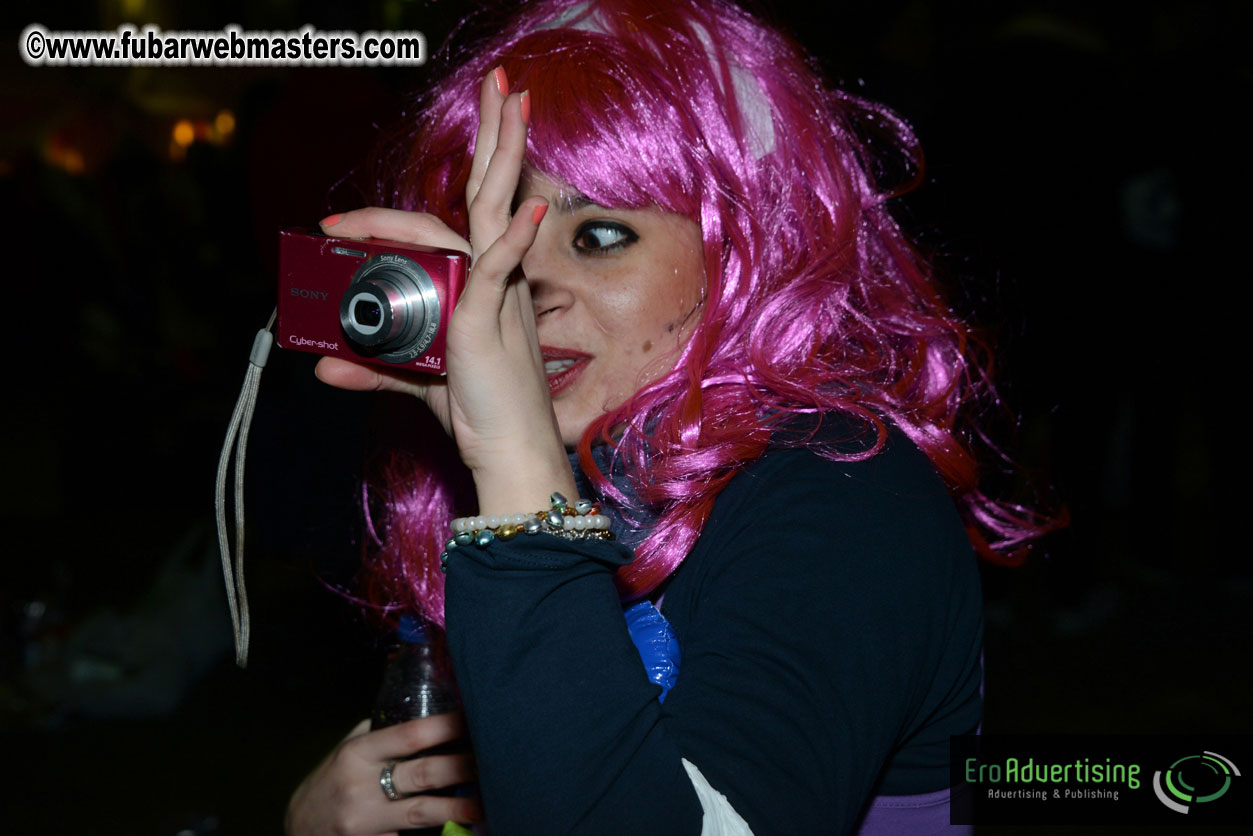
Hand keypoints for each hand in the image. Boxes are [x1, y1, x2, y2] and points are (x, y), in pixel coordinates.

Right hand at [285, 715, 480, 835]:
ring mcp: (365, 822)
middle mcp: (361, 787)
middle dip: (461, 767)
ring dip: (457, 808)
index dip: (444, 727)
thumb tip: (424, 711)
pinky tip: (459, 829)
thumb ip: (380, 735)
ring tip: (486, 803)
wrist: (296, 830)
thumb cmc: (329, 783)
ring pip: (422, 813)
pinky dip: (434, 834)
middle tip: (493, 760)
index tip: (473, 719)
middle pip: (422, 775)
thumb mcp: (345, 752)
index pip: (409, 735)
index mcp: (357, 754)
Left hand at [316, 67, 574, 513]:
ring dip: (501, 151)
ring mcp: (496, 292)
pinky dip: (511, 239)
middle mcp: (492, 277)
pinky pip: (501, 266)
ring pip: (491, 208)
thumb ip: (374, 365)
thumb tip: (324, 367)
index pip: (444, 227)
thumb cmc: (478, 413)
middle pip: (488, 192)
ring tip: (510, 99)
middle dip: (495, 136)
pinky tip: (522, 211)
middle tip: (502, 84)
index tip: (336, 226)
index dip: (388, 218)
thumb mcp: (417, 378)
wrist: (508, 451)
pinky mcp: (493, 315)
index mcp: (478, 285)